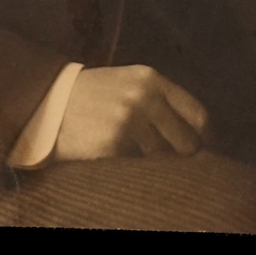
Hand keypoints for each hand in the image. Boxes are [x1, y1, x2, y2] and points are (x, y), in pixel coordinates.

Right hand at [53, 65, 209, 161]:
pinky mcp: (110, 147)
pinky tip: (119, 167)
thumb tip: (197, 137)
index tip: (207, 152)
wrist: (49, 103)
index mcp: (150, 80)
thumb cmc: (95, 96)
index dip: (206, 138)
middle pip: (185, 142)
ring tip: (138, 164)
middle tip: (174, 167)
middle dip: (181, 158)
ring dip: (154, 168)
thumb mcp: (129, 83)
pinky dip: (131, 174)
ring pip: (160, 160)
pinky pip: (134, 170)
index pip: (197, 114)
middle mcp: (142, 97)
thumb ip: (160, 101)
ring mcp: (126, 122)